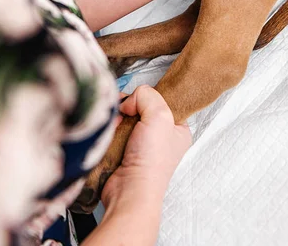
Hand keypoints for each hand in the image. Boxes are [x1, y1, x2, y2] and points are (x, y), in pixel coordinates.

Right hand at [101, 86, 190, 208]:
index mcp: (178, 129)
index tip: (139, 98)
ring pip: (125, 118)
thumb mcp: (159, 116)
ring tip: (115, 125)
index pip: (164, 100)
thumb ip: (146, 95)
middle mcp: (161, 137)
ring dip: (117, 119)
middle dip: (129, 107)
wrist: (129, 192)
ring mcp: (141, 145)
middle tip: (124, 111)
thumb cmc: (152, 161)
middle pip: (141, 108)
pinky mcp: (123, 152)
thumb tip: (129, 101)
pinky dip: (110, 130)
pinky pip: (114, 131)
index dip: (149, 96)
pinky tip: (109, 132)